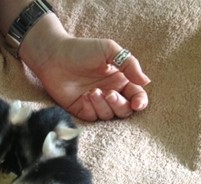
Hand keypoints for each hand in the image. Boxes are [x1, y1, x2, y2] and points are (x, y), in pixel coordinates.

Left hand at [20, 19, 150, 120]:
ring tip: (92, 92)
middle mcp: (110, 93)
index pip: (136, 96)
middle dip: (119, 105)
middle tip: (109, 93)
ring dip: (103, 106)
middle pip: (124, 110)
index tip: (137, 103)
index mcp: (120, 80)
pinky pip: (92, 117)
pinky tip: (84, 97)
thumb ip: (129, 64)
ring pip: (109, 116)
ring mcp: (95, 103)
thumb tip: (146, 82)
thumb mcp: (109, 50)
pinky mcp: (81, 109)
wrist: (54, 57)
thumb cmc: (81, 50)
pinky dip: (91, 109)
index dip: (140, 102)